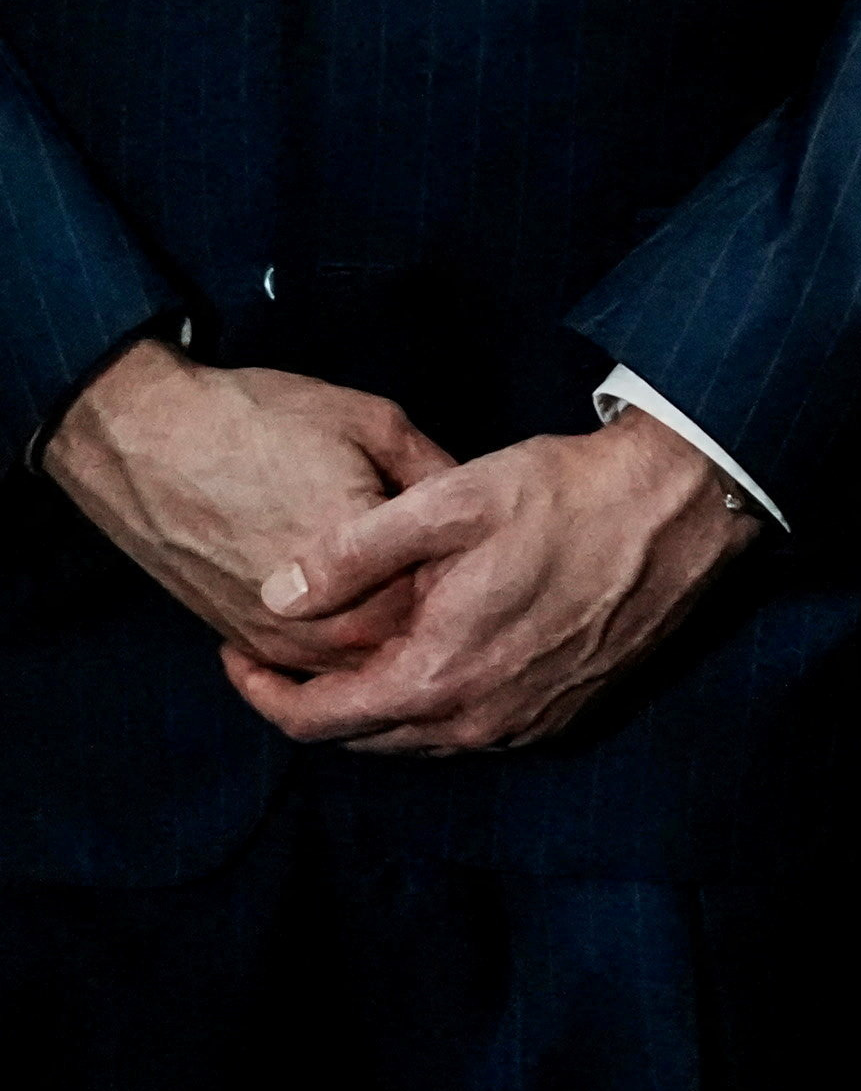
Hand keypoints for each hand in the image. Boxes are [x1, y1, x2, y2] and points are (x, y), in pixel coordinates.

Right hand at [34, 338, 456, 671]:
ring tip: (396, 580)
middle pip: (409, 638)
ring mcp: (279, 640)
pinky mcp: (242, 641)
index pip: (452, 595)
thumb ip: (437, 474)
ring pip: (360, 665)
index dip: (473, 572)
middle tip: (444, 569)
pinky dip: (338, 646)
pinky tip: (354, 603)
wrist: (151, 441)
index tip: (479, 545)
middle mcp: (325, 618)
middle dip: (434, 609)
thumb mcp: (376, 425)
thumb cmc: (266, 422)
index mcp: (369, 562)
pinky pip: (307, 669)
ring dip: (386, 633)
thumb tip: (480, 509)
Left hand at [222, 412, 755, 754]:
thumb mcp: (449, 500)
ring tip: (362, 646)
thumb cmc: (568, 494)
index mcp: (438, 675)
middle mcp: (480, 721)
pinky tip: (442, 650)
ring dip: (382, 703)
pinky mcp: (569, 713)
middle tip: (288, 647)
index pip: (317, 721)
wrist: (686, 505)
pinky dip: (442, 703)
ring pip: (422, 738)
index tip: (237, 653)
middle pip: (365, 738)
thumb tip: (274, 596)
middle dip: (317, 698)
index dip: (262, 692)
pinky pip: (477, 729)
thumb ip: (351, 553)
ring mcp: (529, 724)